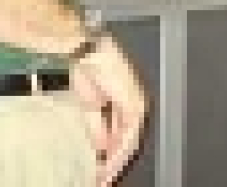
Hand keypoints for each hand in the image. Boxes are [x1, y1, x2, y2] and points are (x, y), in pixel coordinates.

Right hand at [70, 35, 146, 185]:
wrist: (86, 52)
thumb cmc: (87, 70)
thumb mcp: (91, 107)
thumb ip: (99, 129)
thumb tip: (102, 150)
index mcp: (128, 104)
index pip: (124, 137)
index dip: (114, 157)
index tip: (102, 174)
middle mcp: (138, 106)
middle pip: (129, 144)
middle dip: (115, 165)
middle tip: (103, 181)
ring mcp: (140, 107)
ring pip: (131, 145)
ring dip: (117, 165)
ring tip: (104, 180)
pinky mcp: (136, 107)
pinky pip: (129, 138)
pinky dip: (118, 155)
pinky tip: (108, 167)